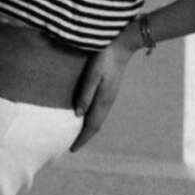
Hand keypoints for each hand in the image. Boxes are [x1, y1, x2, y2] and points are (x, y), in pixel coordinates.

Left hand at [69, 27, 138, 152]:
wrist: (122, 45)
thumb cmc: (104, 57)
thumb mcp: (93, 75)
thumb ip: (85, 94)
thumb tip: (77, 115)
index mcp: (103, 100)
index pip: (91, 126)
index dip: (82, 139)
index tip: (72, 149)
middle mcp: (107, 101)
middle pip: (95, 125)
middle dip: (85, 137)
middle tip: (72, 146)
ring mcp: (110, 96)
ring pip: (98, 119)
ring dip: (88, 129)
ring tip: (77, 135)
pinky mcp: (109, 90)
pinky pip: (99, 111)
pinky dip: (92, 119)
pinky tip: (85, 117)